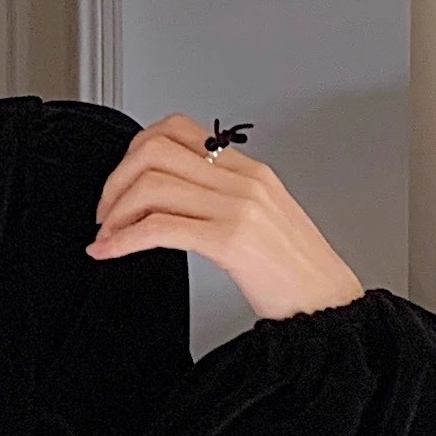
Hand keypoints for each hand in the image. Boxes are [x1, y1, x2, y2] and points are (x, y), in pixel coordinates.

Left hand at [86, 114, 363, 320]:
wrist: (328, 305)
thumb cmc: (296, 271)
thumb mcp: (262, 220)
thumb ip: (223, 199)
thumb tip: (172, 200)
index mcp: (250, 171)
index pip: (178, 130)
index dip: (136, 151)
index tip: (122, 184)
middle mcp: (243, 181)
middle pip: (156, 150)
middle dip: (116, 180)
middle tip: (107, 214)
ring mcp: (239, 208)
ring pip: (151, 185)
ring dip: (115, 213)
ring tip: (108, 238)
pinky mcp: (231, 241)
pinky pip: (159, 228)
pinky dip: (123, 241)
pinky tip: (110, 253)